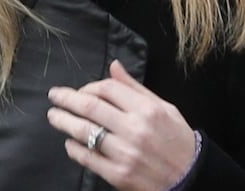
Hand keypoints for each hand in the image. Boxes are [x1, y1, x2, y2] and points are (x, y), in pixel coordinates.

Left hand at [47, 60, 197, 190]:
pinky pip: (87, 158)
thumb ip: (135, 88)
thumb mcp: (163, 108)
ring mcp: (125, 153)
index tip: (80, 90)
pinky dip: (74, 148)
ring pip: (84, 132)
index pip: (107, 89)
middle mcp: (134, 129)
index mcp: (147, 109)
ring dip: (64, 121)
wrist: (190, 178)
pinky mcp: (118, 175)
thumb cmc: (177, 140)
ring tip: (54, 116)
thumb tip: (113, 66)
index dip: (88, 86)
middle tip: (54, 96)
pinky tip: (69, 142)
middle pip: (90, 107)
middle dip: (66, 99)